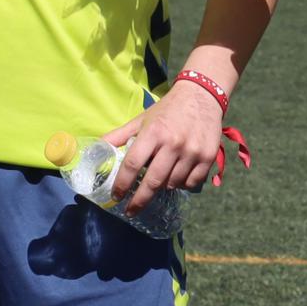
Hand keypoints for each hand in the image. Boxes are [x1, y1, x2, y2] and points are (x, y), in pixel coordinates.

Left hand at [101, 80, 229, 211]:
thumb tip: (98, 147)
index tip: (116, 196)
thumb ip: (120, 135)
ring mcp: (192, 151)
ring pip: (172, 184)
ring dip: (163, 187)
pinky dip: (182, 184)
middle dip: (140, 199)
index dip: (122, 183)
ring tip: (159, 180)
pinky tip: (177, 176)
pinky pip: (191, 183)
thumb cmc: (168, 109)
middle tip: (130, 210)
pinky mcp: (208, 157)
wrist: (202, 95)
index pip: (133, 163)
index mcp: (153, 132)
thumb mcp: (142, 119)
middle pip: (153, 181)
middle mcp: (173, 143)